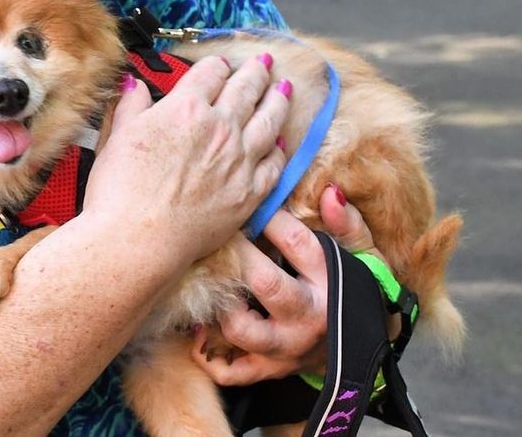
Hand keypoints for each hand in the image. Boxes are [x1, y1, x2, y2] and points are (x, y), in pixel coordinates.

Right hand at [83, 54, 289, 263]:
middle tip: (264, 63)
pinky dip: (280, 149)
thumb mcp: (117, 137)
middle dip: (256, 72)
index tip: (220, 64)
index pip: (210, 72)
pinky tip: (281, 142)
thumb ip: (131, 106)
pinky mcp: (251, 192)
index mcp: (186, 107)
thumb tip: (133, 84)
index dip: (217, 65)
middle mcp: (220, 127)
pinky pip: (275, 163)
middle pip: (246, 88)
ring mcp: (240, 159)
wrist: (139, 239)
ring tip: (284, 90)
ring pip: (270, 120)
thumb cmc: (120, 191)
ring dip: (278, 101)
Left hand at [192, 183, 388, 383]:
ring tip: (215, 282)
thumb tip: (328, 193)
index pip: (297, 243)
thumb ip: (347, 225)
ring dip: (220, 303)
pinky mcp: (269, 369)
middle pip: (264, 282)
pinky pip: (230, 371)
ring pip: (239, 329)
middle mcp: (306, 320)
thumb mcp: (363, 257)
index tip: (255, 205)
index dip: (271, 218)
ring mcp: (285, 349)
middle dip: (238, 253)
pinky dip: (208, 353)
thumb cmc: (354, 292)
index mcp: (331, 286)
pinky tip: (201, 329)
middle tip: (223, 236)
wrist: (363, 350)